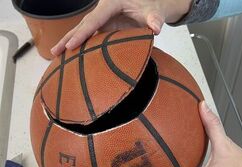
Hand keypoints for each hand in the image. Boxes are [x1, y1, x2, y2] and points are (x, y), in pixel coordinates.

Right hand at [51, 0, 191, 55]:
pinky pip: (91, 37)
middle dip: (68, 39)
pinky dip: (81, 46)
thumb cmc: (150, 6)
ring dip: (70, 43)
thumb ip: (155, 19)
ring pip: (83, 31)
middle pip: (83, 25)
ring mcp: (103, 20)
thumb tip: (157, 29)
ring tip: (56, 55)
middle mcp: (103, 11)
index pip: (94, 20)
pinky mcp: (105, 28)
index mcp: (111, 3)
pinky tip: (73, 56)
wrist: (150, 6)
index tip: (71, 47)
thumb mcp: (154, 11)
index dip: (82, 34)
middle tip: (54, 52)